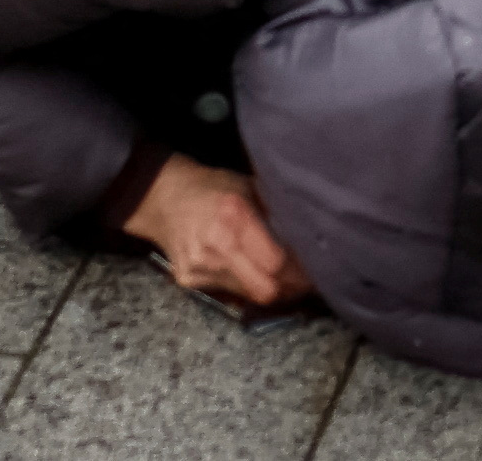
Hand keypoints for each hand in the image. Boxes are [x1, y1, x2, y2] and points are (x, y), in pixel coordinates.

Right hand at [119, 155, 310, 313]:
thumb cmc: (213, 187)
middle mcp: (215, 246)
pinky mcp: (188, 281)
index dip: (300, 270)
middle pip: (265, 289)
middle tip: (307, 281)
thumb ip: (275, 212)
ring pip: (249, 295)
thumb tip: (310, 234)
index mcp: (233, 216)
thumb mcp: (248, 187)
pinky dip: (247, 287)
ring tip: (287, 278)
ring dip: (272, 290)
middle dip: (290, 288)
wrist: (163, 197)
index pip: (276, 261)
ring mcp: (199, 268)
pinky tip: (255, 274)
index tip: (318, 266)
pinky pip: (229, 293)